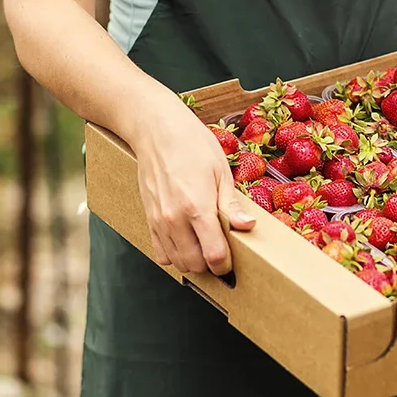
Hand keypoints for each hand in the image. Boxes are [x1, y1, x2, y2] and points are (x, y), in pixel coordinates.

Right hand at [130, 96, 255, 274]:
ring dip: (193, 262)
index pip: (214, 255)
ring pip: (176, 262)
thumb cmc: (193, 144)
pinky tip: (186, 242)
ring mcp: (158, 221)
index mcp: (197, 207)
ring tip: (205, 248)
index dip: (226, 264)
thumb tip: (247, 226)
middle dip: (211, 265)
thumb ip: (231, 204)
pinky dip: (174, 255)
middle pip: (194, 264)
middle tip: (222, 253)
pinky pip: (160, 252)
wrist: (156, 130)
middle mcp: (174, 219)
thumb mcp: (221, 171)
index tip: (234, 260)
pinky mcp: (148, 218)